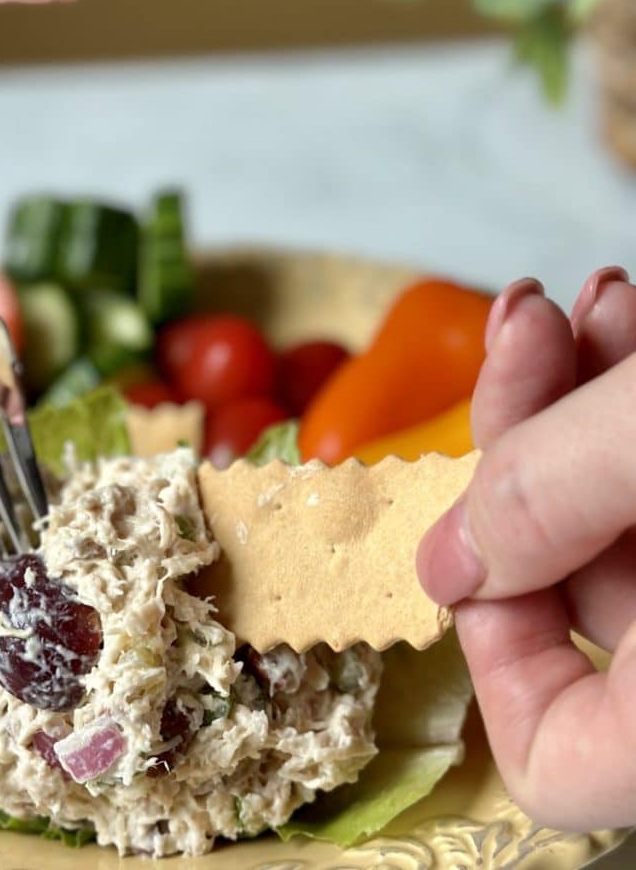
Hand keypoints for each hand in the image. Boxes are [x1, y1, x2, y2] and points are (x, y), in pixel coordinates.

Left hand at [417, 267, 635, 829]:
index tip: (467, 540)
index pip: (553, 759)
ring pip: (617, 514)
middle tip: (521, 337)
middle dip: (526, 446)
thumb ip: (560, 496)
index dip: (488, 653)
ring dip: (575, 399)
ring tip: (573, 305)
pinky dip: (630, 396)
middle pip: (570, 584)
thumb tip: (445, 564)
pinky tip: (615, 313)